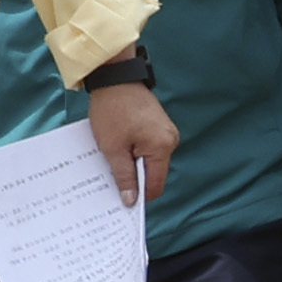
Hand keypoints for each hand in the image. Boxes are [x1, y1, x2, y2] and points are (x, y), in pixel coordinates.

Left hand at [87, 81, 176, 205]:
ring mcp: (165, 132)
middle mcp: (170, 141)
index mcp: (162, 147)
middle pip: (153, 173)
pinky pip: (147, 148)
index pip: (155, 185)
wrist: (115, 76)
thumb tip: (131, 201)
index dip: (140, 197)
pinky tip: (117, 152)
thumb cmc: (112, 110)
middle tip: (111, 187)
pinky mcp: (157, 126)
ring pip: (149, 161)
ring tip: (111, 167)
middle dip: (134, 181)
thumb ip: (124, 176)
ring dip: (132, 166)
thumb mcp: (113, 147)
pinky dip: (133, 153)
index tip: (122, 204)